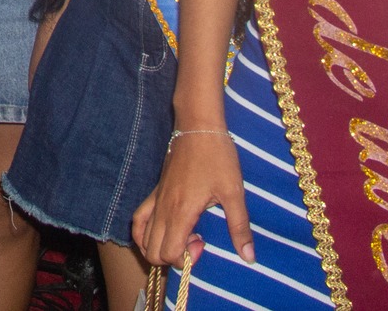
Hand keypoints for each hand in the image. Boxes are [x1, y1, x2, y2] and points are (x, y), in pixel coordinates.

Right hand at [133, 129, 252, 268]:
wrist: (198, 127)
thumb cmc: (218, 157)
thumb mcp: (234, 192)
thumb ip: (239, 226)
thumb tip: (249, 258)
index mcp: (181, 212)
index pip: (168, 253)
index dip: (185, 259)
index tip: (203, 243)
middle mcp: (164, 209)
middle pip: (152, 252)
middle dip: (171, 258)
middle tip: (194, 242)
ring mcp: (156, 200)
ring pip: (141, 237)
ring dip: (158, 247)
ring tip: (181, 238)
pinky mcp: (155, 191)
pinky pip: (138, 218)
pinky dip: (142, 232)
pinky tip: (159, 232)